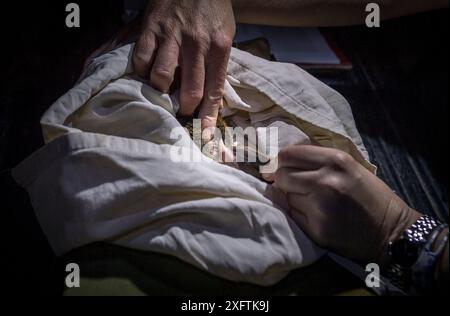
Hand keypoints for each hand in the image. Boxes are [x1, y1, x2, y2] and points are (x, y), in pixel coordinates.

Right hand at [133, 0, 235, 131]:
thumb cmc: (213, 9)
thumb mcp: (226, 34)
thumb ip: (218, 64)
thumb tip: (211, 97)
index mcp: (219, 47)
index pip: (213, 90)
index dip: (207, 116)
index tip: (204, 134)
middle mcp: (196, 44)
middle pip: (189, 90)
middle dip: (185, 108)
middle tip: (181, 110)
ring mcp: (172, 36)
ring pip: (161, 77)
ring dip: (161, 91)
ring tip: (163, 91)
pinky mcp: (151, 28)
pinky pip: (142, 59)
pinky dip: (143, 70)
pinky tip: (148, 71)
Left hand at [274, 145, 420, 262]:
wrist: (391, 232)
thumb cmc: (370, 196)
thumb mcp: (349, 166)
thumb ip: (318, 160)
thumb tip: (284, 159)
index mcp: (336, 160)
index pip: (288, 154)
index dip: (284, 161)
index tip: (288, 167)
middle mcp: (325, 181)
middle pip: (282, 175)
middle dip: (285, 180)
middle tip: (297, 186)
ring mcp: (319, 207)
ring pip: (285, 196)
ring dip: (293, 198)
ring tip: (311, 202)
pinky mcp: (316, 229)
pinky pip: (292, 216)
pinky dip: (298, 214)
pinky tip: (314, 215)